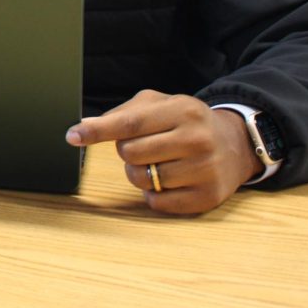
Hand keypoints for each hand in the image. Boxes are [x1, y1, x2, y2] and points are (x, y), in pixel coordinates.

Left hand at [65, 90, 260, 214]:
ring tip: (156, 162)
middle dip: (126, 151)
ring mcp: (205, 170)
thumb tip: (84, 126)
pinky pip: (158, 203)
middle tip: (142, 146)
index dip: (98, 131)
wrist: (235, 144)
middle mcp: (196, 139)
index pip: (130, 123)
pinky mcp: (208, 196)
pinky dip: (153, 194)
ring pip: (143, 179)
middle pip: (131, 153)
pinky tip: (168, 180)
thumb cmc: (186, 122)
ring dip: (138, 173)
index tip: (73, 136)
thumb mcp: (160, 105)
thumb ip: (123, 113)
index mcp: (182, 110)